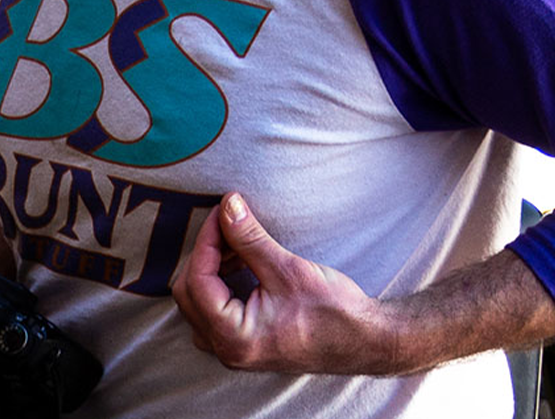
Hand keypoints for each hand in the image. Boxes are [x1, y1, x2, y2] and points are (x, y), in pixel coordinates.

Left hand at [171, 193, 396, 375]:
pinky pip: (213, 306)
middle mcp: (227, 349)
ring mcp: (233, 347)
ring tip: (237, 240)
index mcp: (235, 338)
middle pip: (189, 292)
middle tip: (230, 224)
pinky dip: (221, 279)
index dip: (207, 239)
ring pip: (198, 299)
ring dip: (211, 265)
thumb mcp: (288, 269)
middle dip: (205, 253)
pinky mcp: (243, 340)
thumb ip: (249, 237)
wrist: (365, 341)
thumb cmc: (333, 312)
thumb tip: (226, 204)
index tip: (224, 211)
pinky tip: (243, 260)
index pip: (197, 281)